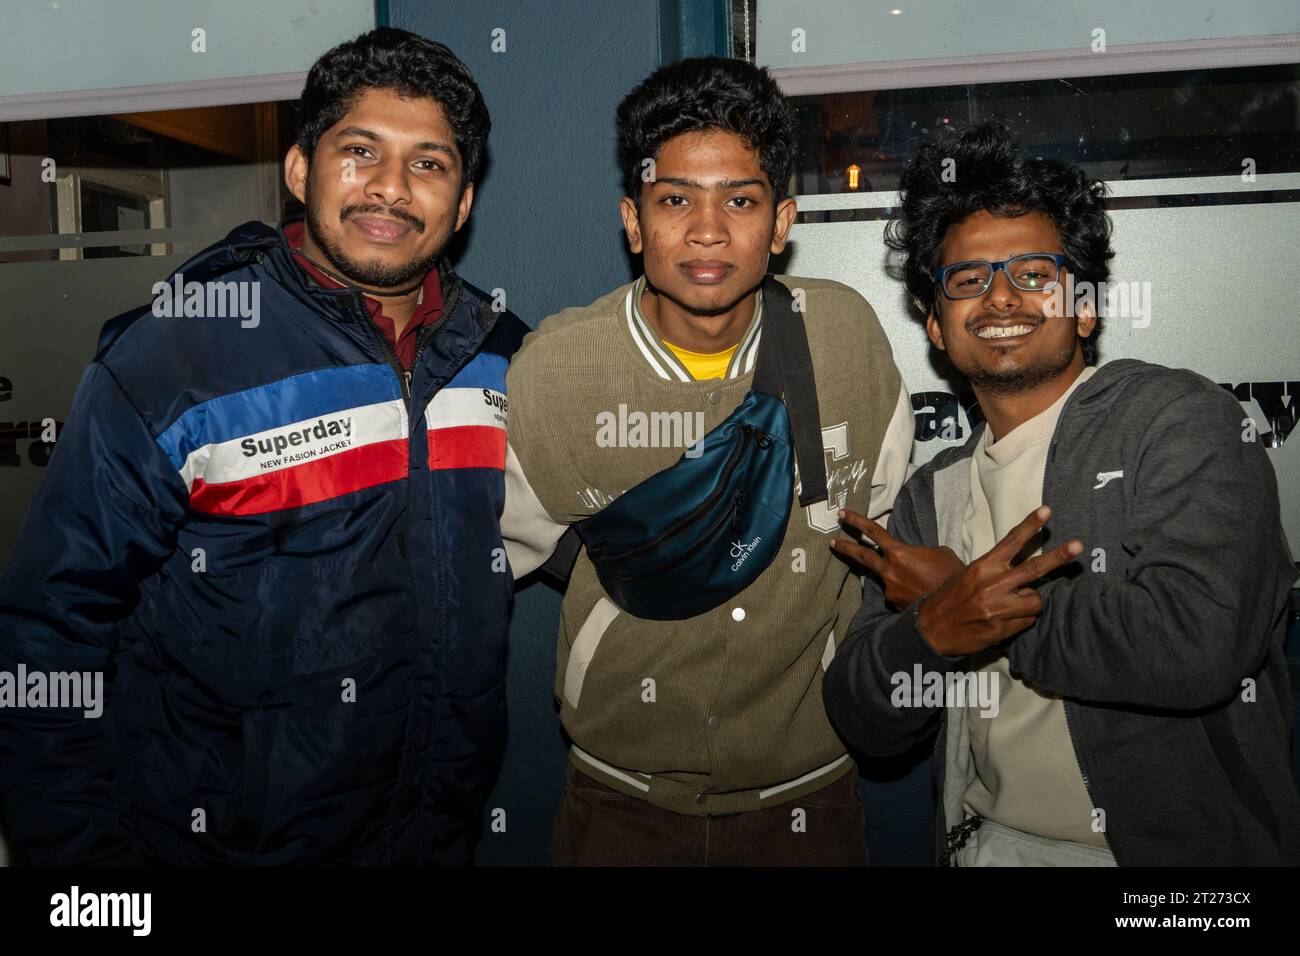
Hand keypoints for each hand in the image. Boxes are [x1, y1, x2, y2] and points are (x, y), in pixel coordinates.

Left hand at [831, 509, 963, 608]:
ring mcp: (889, 590)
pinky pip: (897, 593)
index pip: (873, 531)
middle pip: (862, 556)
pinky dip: (906, 591)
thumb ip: (921, 551)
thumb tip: (917, 557)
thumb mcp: (940, 553)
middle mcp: (888, 571)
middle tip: (832, 542)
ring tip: (919, 580)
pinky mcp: (894, 605)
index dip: (856, 521)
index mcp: (898, 553)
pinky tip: (922, 594)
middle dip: (845, 548)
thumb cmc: (950, 575)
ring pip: (887, 578)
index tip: (842, 514)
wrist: (953, 607)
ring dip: (898, 577)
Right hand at [916, 506, 1082, 657]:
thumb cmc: (950, 598)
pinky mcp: (1002, 630)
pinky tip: (1004, 620)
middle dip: (1059, 557)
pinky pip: (1027, 621)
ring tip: (1013, 604)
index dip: (1030, 525)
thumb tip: (1023, 575)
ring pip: (1035, 601)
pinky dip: (1021, 620)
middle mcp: (992, 586)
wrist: (931, 630)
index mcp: (982, 568)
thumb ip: (994, 572)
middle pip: (1034, 569)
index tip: (1046, 511)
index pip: (1010, 542)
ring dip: (1029, 602)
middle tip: (1079, 545)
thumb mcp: (967, 576)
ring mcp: (998, 609)